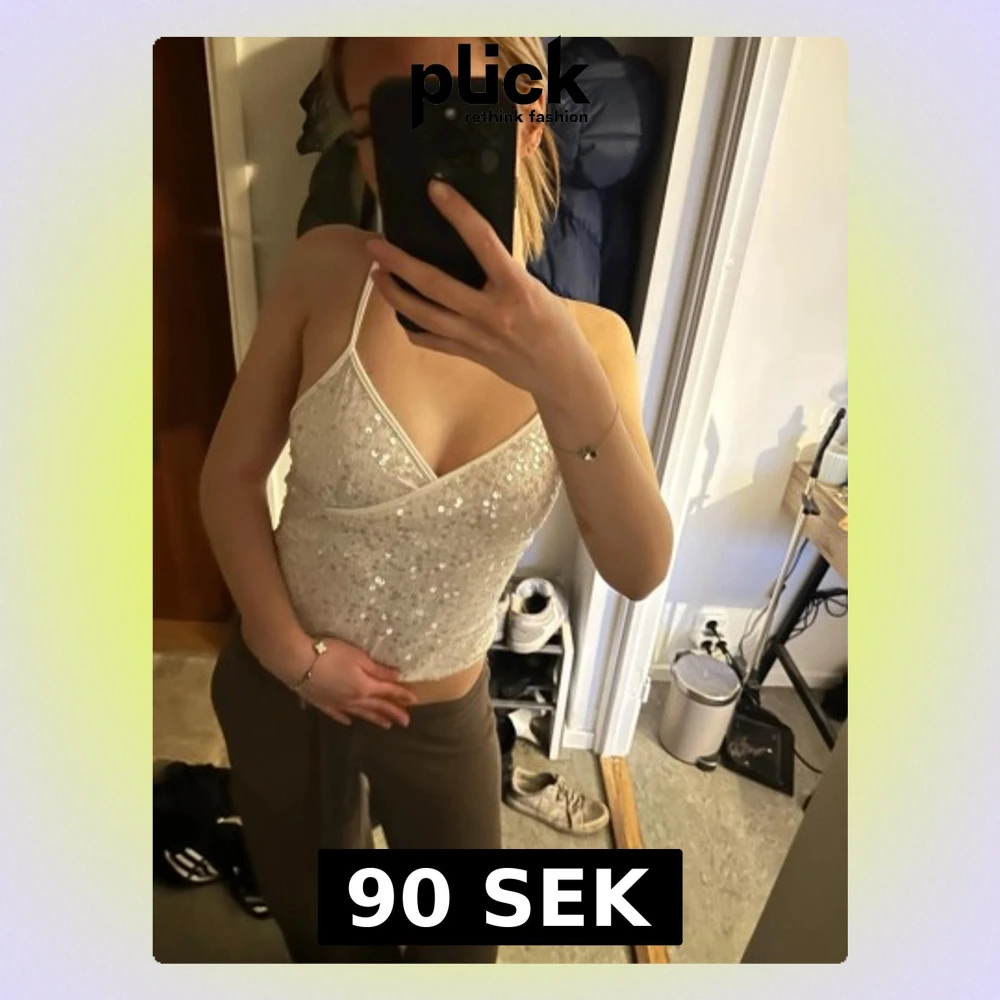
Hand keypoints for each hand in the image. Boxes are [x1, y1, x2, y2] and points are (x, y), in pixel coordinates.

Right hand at [298, 637, 418, 728]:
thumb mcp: (358, 657)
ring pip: (361, 714)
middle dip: (393, 713)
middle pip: (377, 707)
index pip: (388, 692)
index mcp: (365, 687)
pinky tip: (350, 722)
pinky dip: (346, 718)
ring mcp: (337, 704)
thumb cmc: (330, 654)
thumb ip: (378, 669)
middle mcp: (353, 699)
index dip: (402, 695)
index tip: (415, 701)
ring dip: (375, 719)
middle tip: (406, 722)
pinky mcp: (322, 704)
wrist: (297, 663)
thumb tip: (397, 677)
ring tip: (386, 725)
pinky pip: (338, 715)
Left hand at [365, 179, 585, 401]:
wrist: (560, 373)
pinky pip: (431, 340)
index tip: (435, 189)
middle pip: (435, 285)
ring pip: (424, 315)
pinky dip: (411, 326)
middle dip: (400, 263)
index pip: (483, 241)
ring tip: (377, 275)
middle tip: (375, 245)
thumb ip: (505, 271)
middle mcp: (491, 313)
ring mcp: (476, 337)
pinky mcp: (468, 355)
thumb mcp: (536, 288)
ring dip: (395, 294)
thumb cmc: (554, 325)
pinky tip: (400, 312)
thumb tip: (474, 245)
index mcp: (515, 288)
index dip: (458, 213)